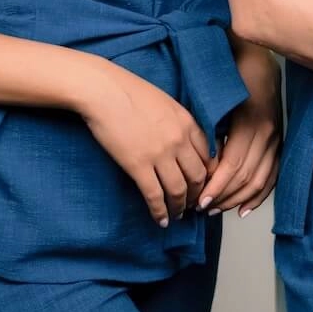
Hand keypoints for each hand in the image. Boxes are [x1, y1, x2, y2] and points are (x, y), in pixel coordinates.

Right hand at [78, 62, 212, 228]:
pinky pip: (155, 195)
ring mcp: (159, 154)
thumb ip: (178, 123)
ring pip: (178, 190)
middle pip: (198, 177)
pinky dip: (160, 211)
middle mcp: (179, 140)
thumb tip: (182, 142)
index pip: (208, 157)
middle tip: (192, 205)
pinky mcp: (138, 165)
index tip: (203, 185)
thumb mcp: (165, 103)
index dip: (208, 176)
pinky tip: (160, 220)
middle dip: (197, 195)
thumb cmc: (130, 92)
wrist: (104, 91)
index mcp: (187, 123)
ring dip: (180, 207)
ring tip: (177, 216)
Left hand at [199, 49, 281, 218]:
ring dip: (238, 199)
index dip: (216, 186)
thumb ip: (211, 130)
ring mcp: (277, 138)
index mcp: (252, 122)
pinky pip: (273, 175)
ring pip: (260, 180)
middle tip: (203, 208)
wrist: (257, 55)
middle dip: (224, 196)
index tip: (199, 200)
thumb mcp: (218, 99)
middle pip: (246, 177)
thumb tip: (201, 163)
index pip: (234, 166)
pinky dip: (260, 195)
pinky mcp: (280, 141)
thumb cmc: (232, 73)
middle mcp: (269, 133)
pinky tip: (245, 209)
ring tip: (217, 208)